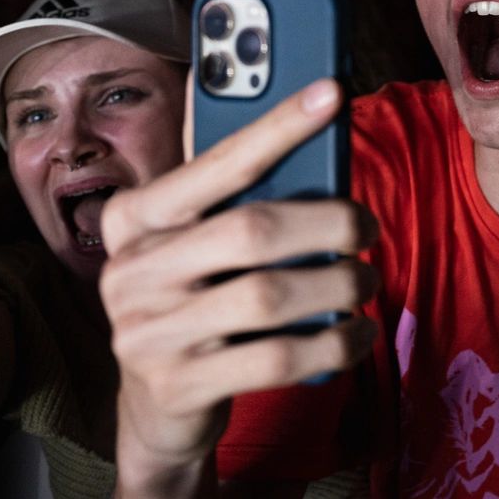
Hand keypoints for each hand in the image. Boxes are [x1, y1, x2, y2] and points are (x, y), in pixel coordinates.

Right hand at [101, 79, 377, 495]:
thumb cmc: (195, 296)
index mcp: (134, 216)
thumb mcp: (194, 237)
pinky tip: (355, 332)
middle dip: (329, 223)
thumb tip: (269, 95)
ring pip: (268, 297)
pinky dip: (332, 344)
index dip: (278, 126)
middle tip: (368, 228)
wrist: (160, 405)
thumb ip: (224, 181)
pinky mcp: (178, 387)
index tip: (332, 92)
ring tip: (365, 282)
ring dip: (338, 285)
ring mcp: (148, 334)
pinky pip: (275, 360)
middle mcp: (130, 271)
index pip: (218, 161)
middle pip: (252, 230)